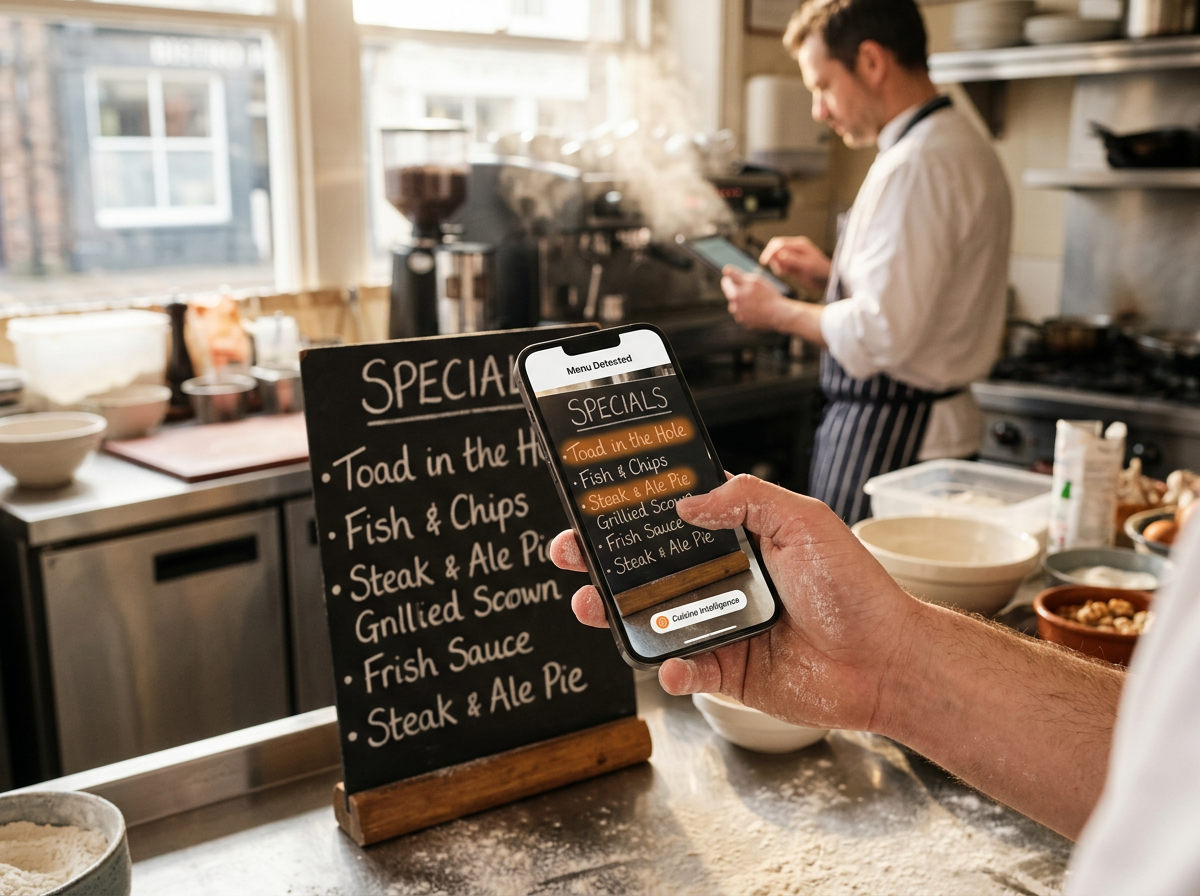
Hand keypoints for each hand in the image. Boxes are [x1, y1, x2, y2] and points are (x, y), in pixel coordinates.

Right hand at [549, 475, 920, 732]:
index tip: (594, 505)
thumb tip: (688, 501)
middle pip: (645, 572)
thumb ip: (745, 498)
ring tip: (593, 604)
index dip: (630, 516)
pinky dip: (670, 671)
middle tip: (571, 551)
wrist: (885, 661)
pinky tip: (672, 665)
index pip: (670, 524)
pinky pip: (684, 671)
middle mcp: (720, 584)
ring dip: (616, 615)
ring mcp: (719, 628)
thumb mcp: (803, 520)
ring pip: (652, 622)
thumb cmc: (853, 589)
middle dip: (601, 562)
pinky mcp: (726, 672)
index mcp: (734, 543)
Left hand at [721, 267, 792, 332]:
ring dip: (746, 301)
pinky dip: (751, 311)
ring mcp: (740, 317)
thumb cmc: (767, 295)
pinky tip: (761, 308)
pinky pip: (745, 314)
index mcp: (733, 295)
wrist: (778, 314)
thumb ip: (736, 275)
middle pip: (733, 294)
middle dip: (741, 290)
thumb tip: (725, 270)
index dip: (734, 278)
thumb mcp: (753, 280)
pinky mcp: (746, 324)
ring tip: (759, 300)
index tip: (743, 278)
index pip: (726, 282)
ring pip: (739, 305)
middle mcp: (734, 308)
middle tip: (755, 290)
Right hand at [760, 236, 831, 290]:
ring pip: (778, 256)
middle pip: (776, 248)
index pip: (779, 244)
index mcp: (800, 245)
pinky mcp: (794, 264)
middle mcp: (796, 248)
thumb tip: (780, 255)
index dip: (770, 251)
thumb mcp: (808, 266)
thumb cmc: (821, 272)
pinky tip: (786, 273)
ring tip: (784, 272)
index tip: (764, 261)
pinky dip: (780, 268)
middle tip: (775, 268)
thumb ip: (794, 260)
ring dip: (777, 264)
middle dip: (772, 258)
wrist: (828, 280)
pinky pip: (782, 263)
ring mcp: (794, 256)